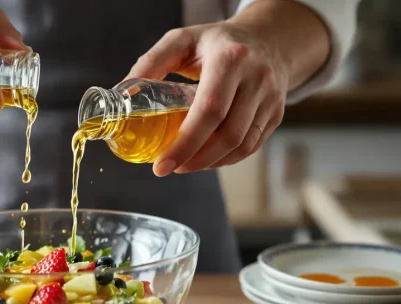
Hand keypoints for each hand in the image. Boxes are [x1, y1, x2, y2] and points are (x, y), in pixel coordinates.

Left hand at [127, 22, 287, 175]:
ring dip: (210, 162)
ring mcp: (271, 98)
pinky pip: (252, 146)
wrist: (268, 37)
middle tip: (169, 167)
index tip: (161, 164)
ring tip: (185, 163)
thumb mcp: (182, 40)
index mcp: (230, 58)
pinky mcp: (276, 113)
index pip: (209, 110)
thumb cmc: (217, 41)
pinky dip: (227, 159)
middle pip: (228, 134)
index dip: (185, 143)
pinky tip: (206, 158)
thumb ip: (151, 62)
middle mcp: (257, 78)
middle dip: (195, 159)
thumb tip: (124, 92)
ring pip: (242, 145)